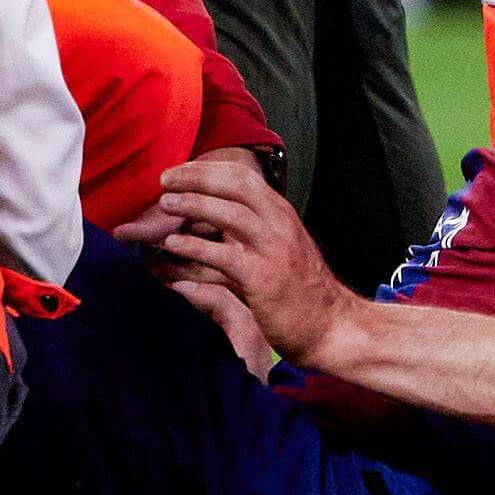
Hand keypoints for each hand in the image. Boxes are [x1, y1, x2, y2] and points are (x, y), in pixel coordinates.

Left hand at [138, 150, 357, 370]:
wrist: (330, 325)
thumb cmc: (298, 291)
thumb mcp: (275, 250)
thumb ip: (243, 235)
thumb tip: (199, 226)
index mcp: (280, 213)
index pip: (242, 176)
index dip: (207, 169)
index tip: (180, 171)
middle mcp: (279, 224)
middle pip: (236, 184)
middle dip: (197, 176)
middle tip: (165, 179)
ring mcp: (273, 249)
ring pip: (230, 213)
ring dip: (193, 204)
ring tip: (165, 203)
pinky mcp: (263, 278)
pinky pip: (223, 256)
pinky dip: (195, 247)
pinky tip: (174, 244)